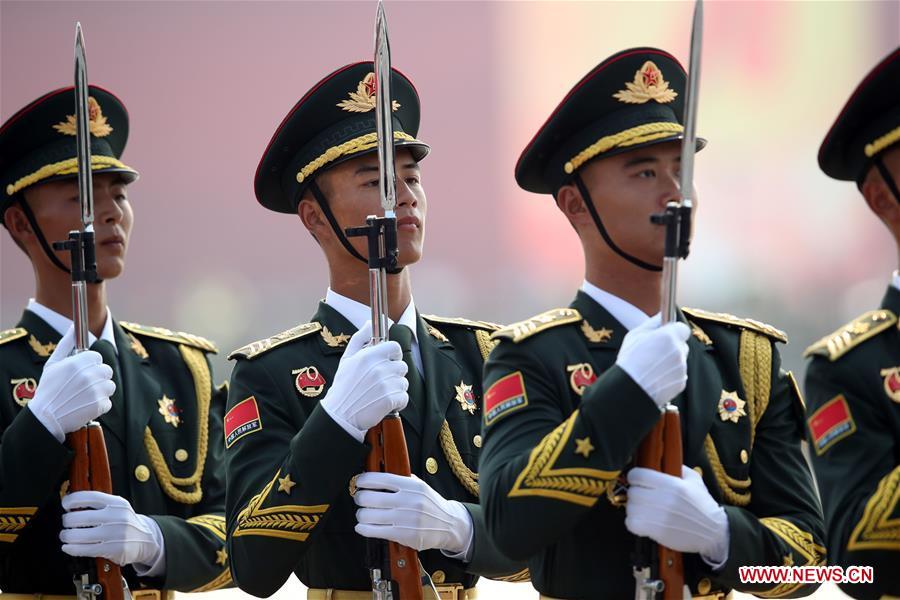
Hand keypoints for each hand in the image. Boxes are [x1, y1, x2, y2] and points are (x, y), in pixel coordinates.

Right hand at [29, 326, 113, 441]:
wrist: (45, 417)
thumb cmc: (48, 389)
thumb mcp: (53, 364)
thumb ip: (65, 344)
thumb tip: (72, 327)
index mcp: (78, 363)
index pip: (97, 357)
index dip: (90, 364)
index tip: (82, 371)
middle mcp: (89, 375)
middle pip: (106, 370)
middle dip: (97, 377)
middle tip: (84, 385)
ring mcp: (96, 390)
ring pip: (110, 386)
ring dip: (101, 391)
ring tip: (84, 396)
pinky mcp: (99, 405)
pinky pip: (108, 402)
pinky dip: (99, 405)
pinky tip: (85, 406)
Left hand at [60, 491, 163, 569]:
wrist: (146, 539)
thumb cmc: (126, 523)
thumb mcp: (118, 508)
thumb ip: (100, 504)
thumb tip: (72, 503)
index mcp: (117, 503)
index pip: (89, 497)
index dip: (72, 500)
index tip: (66, 504)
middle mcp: (116, 516)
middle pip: (78, 517)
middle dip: (66, 521)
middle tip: (67, 523)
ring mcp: (115, 533)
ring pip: (78, 535)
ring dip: (66, 536)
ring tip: (66, 536)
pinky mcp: (112, 549)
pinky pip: (84, 549)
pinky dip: (72, 548)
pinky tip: (69, 547)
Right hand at [321, 322, 408, 441]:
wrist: (340, 414)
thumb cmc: (343, 386)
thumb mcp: (347, 358)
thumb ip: (360, 338)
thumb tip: (369, 323)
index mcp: (368, 356)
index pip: (395, 347)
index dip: (394, 354)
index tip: (388, 361)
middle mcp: (378, 368)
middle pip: (402, 365)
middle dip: (395, 373)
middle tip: (382, 381)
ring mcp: (385, 384)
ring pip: (404, 382)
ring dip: (396, 388)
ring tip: (381, 393)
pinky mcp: (390, 400)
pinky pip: (404, 397)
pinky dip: (398, 402)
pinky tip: (385, 403)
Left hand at [353, 472, 472, 554]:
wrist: (448, 524)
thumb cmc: (430, 504)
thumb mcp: (420, 486)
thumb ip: (401, 480)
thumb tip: (376, 476)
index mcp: (411, 485)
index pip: (379, 478)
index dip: (363, 480)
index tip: (359, 482)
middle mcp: (407, 500)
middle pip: (369, 497)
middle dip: (359, 498)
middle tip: (360, 499)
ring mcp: (405, 518)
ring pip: (368, 515)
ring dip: (360, 514)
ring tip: (363, 514)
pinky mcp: (403, 534)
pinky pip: (374, 531)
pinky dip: (363, 528)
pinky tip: (362, 526)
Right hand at [615, 315, 689, 407]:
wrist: (631, 389)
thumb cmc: (629, 362)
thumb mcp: (635, 335)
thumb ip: (652, 323)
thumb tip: (662, 315)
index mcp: (668, 337)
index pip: (683, 328)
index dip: (674, 331)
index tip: (666, 334)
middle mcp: (679, 351)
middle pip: (681, 345)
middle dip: (671, 347)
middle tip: (654, 352)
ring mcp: (682, 368)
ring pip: (679, 360)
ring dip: (670, 362)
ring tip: (651, 367)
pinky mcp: (681, 382)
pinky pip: (678, 374)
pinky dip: (669, 375)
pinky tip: (655, 377)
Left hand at [625, 466, 729, 565]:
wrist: (714, 531)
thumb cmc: (703, 504)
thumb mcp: (694, 479)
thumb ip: (677, 467)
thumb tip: (661, 460)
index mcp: (672, 484)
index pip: (638, 475)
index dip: (635, 476)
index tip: (638, 480)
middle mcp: (664, 500)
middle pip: (633, 492)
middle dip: (635, 492)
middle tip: (642, 495)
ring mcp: (660, 517)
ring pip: (631, 508)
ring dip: (634, 508)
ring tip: (643, 509)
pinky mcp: (658, 532)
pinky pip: (632, 524)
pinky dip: (634, 522)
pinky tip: (642, 521)